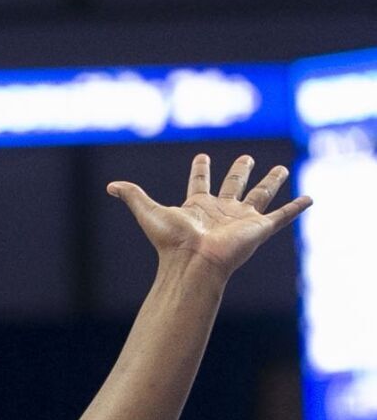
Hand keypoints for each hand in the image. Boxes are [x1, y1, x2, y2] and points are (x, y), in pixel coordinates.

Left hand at [108, 154, 310, 280]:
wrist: (193, 263)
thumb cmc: (172, 241)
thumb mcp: (149, 212)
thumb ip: (132, 196)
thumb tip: (110, 186)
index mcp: (198, 206)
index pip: (199, 182)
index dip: (200, 169)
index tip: (202, 156)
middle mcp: (221, 210)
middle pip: (234, 185)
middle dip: (240, 171)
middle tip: (246, 157)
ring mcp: (242, 219)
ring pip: (260, 194)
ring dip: (271, 182)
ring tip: (281, 169)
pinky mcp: (260, 228)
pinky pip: (282, 215)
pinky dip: (297, 207)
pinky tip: (310, 199)